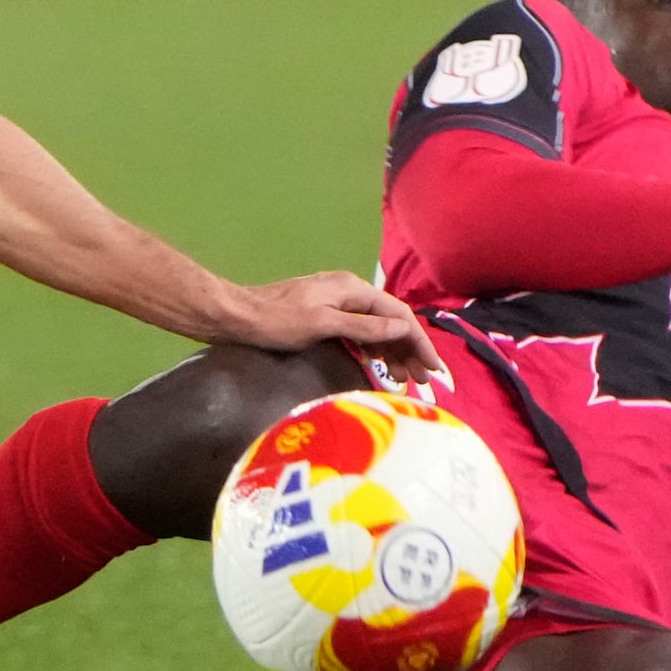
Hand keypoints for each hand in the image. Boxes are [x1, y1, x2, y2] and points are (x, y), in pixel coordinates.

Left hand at [204, 269, 431, 372]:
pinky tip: (380, 367)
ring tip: (404, 380)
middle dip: (409, 350)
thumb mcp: (323, 324)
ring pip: (376, 328)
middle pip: (391, 321)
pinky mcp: (326, 315)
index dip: (419, 341)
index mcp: (352, 289)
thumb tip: (404, 327)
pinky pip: (360, 332)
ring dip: (393, 352)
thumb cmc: (277, 321)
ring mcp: (336, 303)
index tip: (432, 368)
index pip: (398, 314)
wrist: (237, 317)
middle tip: (422, 381)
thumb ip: (365, 326)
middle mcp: (349, 291)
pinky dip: (373, 350)